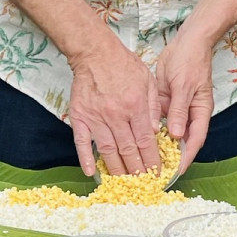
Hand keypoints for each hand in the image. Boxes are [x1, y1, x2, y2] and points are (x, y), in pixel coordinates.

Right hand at [65, 41, 162, 177]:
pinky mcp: (80, 117)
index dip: (152, 160)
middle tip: (142, 183)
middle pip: (128, 150)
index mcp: (135, 106)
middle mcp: (116, 115)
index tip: (156, 173)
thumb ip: (154, 106)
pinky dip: (86, 158)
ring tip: (123, 183)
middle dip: (137, 170)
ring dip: (116, 169)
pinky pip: (82, 142)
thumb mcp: (148, 80)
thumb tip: (156, 131)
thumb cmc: (123, 64)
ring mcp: (96, 117)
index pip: (145, 141)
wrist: (95, 52)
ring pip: (108, 150)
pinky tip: (92, 172)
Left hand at [153, 29, 216, 172]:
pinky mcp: (167, 102)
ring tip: (146, 161)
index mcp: (200, 111)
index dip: (186, 158)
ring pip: (169, 132)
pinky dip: (152, 129)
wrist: (187, 41)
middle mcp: (190, 113)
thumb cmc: (189, 60)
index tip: (175, 172)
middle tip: (157, 172)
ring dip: (160, 145)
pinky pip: (159, 120)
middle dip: (171, 157)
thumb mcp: (183, 85)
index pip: (194, 140)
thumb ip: (179, 110)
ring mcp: (178, 108)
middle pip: (182, 141)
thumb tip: (176, 135)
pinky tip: (139, 139)